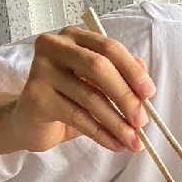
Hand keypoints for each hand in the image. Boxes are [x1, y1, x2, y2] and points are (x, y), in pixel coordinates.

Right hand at [0, 25, 154, 153]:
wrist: (32, 121)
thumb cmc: (69, 99)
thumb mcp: (99, 87)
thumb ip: (122, 79)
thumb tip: (146, 86)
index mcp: (75, 37)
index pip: (109, 47)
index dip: (132, 71)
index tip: (150, 94)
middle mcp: (55, 46)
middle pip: (99, 67)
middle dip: (126, 97)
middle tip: (142, 122)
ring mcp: (41, 69)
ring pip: (90, 97)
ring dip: (117, 123)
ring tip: (133, 141)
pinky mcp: (36, 96)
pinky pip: (77, 116)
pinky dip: (101, 134)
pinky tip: (115, 144)